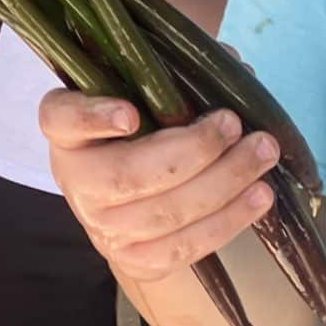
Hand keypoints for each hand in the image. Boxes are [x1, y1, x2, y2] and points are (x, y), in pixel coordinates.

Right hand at [38, 91, 277, 285]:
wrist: (134, 194)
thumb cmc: (145, 126)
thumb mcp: (147, 91)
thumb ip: (178, 75)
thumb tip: (233, 66)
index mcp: (66, 131)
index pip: (62, 120)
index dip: (92, 118)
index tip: (130, 113)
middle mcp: (74, 181)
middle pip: (127, 176)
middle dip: (192, 151)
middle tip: (234, 125)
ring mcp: (100, 226)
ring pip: (162, 214)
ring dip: (223, 184)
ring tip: (263, 154)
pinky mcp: (132, 259)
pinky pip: (181, 249)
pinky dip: (226, 222)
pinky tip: (259, 197)